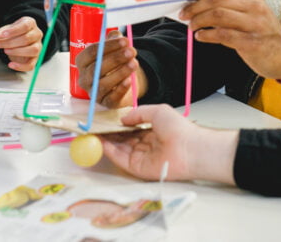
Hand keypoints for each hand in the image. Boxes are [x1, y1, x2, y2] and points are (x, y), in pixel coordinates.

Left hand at [0, 17, 42, 71]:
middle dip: (10, 42)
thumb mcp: (7, 29)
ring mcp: (38, 46)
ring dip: (16, 52)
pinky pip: (31, 64)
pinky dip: (21, 66)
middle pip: (27, 38)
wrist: (17, 40)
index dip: (13, 31)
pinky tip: (10, 65)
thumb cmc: (12, 33)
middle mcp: (37, 34)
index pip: (25, 26)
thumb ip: (2, 33)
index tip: (2, 35)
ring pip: (32, 50)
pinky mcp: (36, 58)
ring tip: (5, 51)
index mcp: (31, 23)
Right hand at [76, 30, 146, 107]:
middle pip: (96, 68)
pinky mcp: (105, 103)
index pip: (91, 52)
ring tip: (134, 63)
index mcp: (82, 62)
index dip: (109, 46)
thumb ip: (113, 40)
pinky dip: (120, 89)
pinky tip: (129, 80)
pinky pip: (111, 98)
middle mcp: (84, 78)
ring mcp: (94, 92)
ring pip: (103, 84)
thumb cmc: (114, 63)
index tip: (125, 41)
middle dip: (116, 58)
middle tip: (131, 51)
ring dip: (120, 72)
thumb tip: (116, 35)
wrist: (121, 82)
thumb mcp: (113, 49)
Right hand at [100, 104, 237, 183]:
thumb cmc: (178, 128)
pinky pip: (120, 159)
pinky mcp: (137, 168)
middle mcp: (145, 144)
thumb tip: (123, 118)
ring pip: (118, 149)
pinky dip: (109, 151)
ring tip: (91, 132)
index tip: (104, 120)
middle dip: (108, 133)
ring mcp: (141, 157)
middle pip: (122, 139)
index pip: (130, 129)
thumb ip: (138, 113)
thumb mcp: (157, 111)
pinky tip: (100, 142)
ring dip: (105, 141)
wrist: (189, 149)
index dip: (117, 124)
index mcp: (152, 131)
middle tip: (93, 127)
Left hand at [178, 0, 280, 79]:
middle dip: (195, 6)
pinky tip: (200, 37)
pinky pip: (223, 35)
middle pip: (217, 0)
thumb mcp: (251, 16)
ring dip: (199, 20)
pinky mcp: (252, 42)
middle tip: (183, 14)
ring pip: (218, 15)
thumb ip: (229, 9)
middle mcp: (254, 8)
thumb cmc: (264, 36)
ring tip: (191, 26)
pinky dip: (207, 35)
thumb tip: (198, 7)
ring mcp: (255, 25)